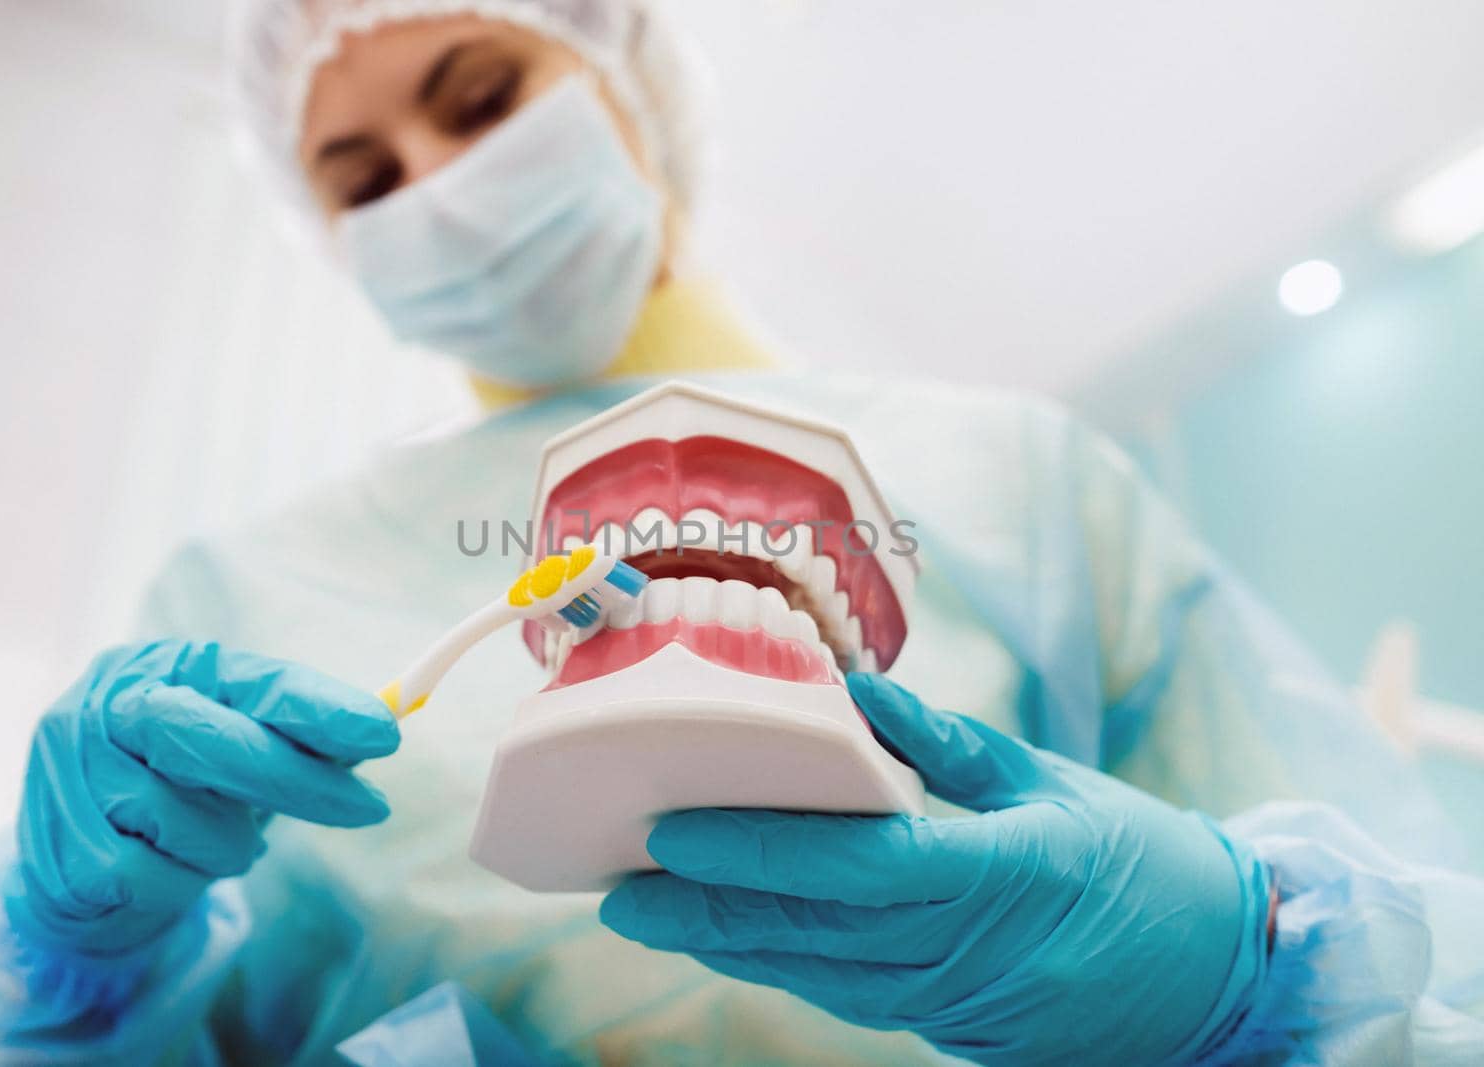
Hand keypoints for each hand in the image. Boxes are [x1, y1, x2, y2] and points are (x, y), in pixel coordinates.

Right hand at [5, 640, 398, 958]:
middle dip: (299, 780)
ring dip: (229, 847)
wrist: (78, 859)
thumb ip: (293, 735)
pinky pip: (157, 878)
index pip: (253, 681)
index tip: (384, 733)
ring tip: (213, 841)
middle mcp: (111, 705)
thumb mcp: (235, 745)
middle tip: (371, 808)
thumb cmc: (178, 787)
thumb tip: (379, 731)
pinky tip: (167, 871)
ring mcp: (76, 774)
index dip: (320, 708)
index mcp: (166, 666)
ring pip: (194, 824)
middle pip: (215, 741)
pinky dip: (182, 884)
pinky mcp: (62, 846)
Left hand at [601, 674, 1270, 1066]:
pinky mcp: (945, 1021)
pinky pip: (845, 992)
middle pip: (810, 932)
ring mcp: (949, 999)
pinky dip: (778, 965)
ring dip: (723, 944)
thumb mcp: (1057, 788)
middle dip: (703, 910)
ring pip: (815, 972)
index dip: (758, 854)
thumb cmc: (1147, 864)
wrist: (1219, 982)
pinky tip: (725, 942)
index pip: (855, 867)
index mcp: (999, 877)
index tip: (674, 830)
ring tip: (644, 909)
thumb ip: (949, 748)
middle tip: (614, 882)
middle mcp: (960, 950)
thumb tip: (857, 695)